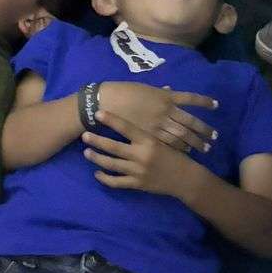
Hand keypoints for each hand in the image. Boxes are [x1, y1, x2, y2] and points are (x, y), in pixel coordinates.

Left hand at [81, 110, 195, 196]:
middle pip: (114, 147)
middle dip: (97, 141)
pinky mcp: (137, 184)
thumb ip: (159, 117)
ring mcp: (138, 171)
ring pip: (112, 165)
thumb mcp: (168, 136)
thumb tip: (166, 88)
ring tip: (86, 152)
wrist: (186, 179)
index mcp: (149, 141)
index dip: (111, 120)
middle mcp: (142, 155)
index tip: (97, 113)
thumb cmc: (175, 154)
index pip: (127, 128)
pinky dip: (105, 178)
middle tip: (84, 135)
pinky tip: (97, 173)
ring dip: (97, 158)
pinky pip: (117, 182)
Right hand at [97, 82, 217, 155]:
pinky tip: (185, 151)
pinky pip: (168, 144)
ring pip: (182, 136)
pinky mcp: (150, 137)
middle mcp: (166, 111)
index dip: (204, 102)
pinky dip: (179, 148)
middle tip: (213, 137)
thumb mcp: (145, 89)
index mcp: (165, 96)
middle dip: (203, 131)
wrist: (106, 104)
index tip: (216, 105)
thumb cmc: (124, 92)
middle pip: (191, 123)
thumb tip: (171, 90)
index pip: (190, 98)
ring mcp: (159, 125)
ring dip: (194, 143)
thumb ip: (161, 92)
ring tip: (204, 148)